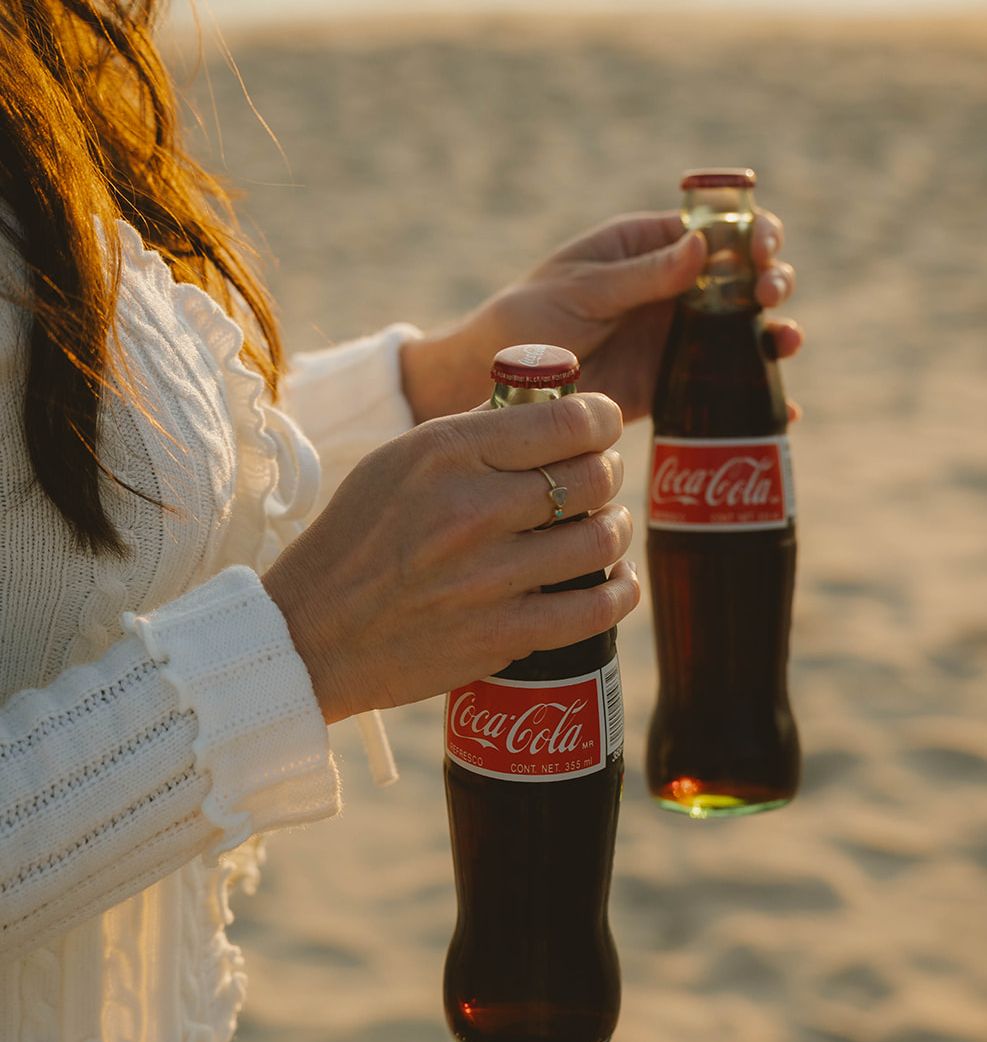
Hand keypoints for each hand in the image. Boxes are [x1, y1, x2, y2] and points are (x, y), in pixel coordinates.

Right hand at [263, 393, 637, 723]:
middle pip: (595, 477)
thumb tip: (544, 407)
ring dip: (616, 529)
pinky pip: (597, 608)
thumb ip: (472, 433)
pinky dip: (619, 590)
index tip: (600, 427)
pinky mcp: (501, 635)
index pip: (567, 420)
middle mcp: (471, 509)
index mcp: (445, 452)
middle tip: (599, 481)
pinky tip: (613, 579)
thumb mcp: (398, 461)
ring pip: (603, 540)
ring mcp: (489, 577)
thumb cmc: (358, 539)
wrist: (312, 634)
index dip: (601, 419)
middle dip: (608, 473)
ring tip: (604, 527)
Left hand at [401, 209, 799, 422]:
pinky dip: (755, 397)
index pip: (713, 228)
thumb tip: (703, 247)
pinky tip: (783, 410)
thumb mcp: (581, 290)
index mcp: (646, 248)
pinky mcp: (670, 386)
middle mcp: (669, 290)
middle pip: (740, 277)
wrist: (499, 388)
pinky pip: (721, 387)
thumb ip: (641, 275)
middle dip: (769, 280)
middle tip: (768, 294)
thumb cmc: (525, 321)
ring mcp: (673, 339)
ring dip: (774, 333)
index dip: (749, 231)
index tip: (762, 247)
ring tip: (784, 343)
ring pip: (742, 331)